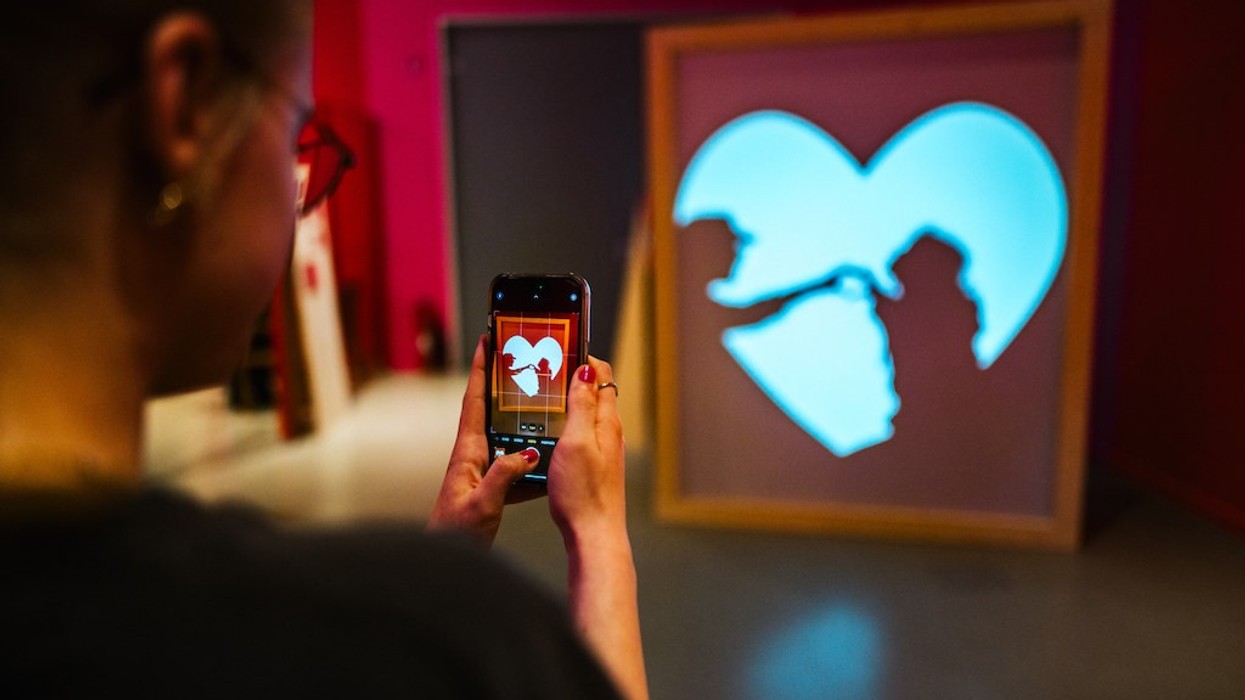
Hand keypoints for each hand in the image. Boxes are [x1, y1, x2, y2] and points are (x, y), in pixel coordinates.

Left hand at [428, 335, 542, 545]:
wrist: (441, 560)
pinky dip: (531, 457)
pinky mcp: (489, 487)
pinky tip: (550, 459)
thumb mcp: (482, 504)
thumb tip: (528, 453)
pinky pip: (514, 463)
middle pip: (489, 410)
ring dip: (521, 418)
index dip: (481, 370)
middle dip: (502, 383)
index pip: (474, 401)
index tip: (487, 341)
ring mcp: (480, 470)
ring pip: (505, 435)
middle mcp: (472, 456)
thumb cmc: (455, 534)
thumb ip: (504, 476)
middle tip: (521, 359)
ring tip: (543, 402)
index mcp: (467, 453)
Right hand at [547, 357, 626, 543]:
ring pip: (589, 414)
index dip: (584, 358)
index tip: (564, 346)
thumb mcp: (576, 442)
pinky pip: (583, 434)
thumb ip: (582, 406)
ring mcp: (604, 451)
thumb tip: (587, 371)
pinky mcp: (595, 467)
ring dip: (571, 399)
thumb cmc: (582, 494)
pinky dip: (570, 423)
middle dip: (576, 375)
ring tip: (548, 392)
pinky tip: (553, 431)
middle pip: (596, 393)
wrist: (593, 535)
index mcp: (607, 423)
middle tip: (550, 365)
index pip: (602, 377)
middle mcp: (610, 434)